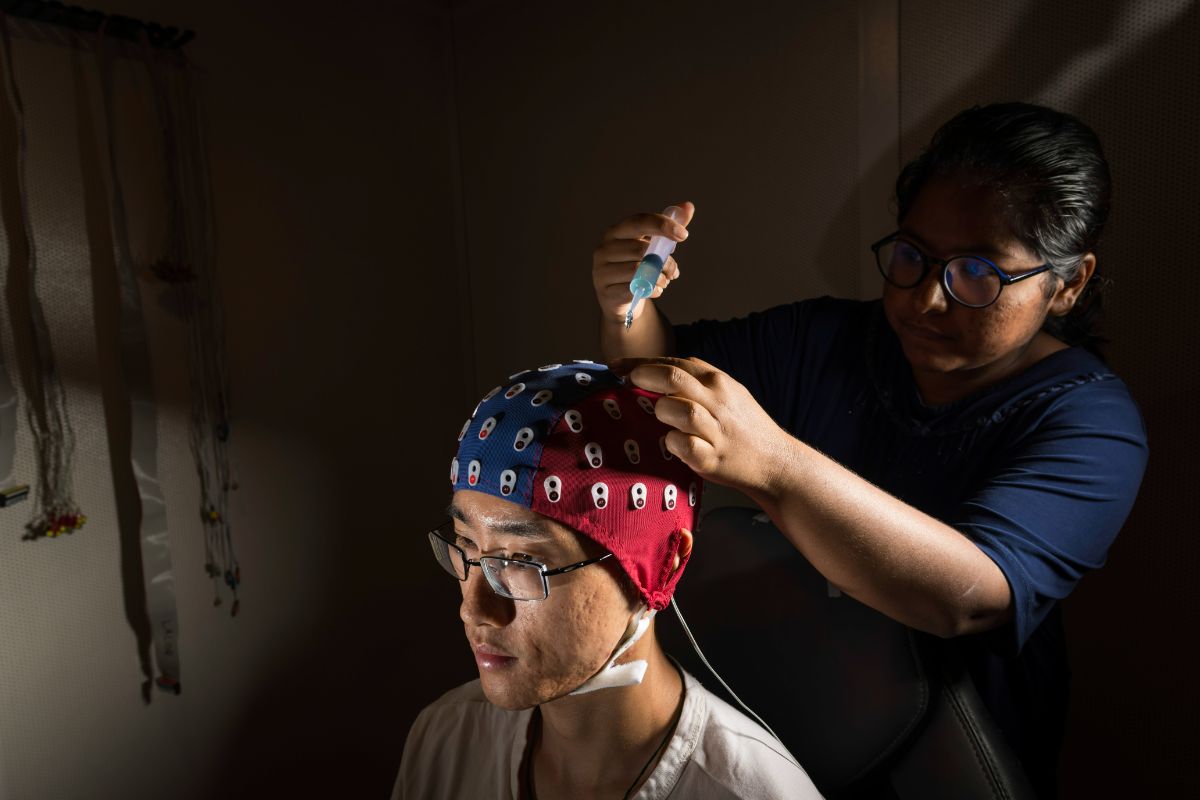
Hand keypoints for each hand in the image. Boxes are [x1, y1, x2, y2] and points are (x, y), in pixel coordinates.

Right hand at [592, 203, 693, 324]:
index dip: (662, 225)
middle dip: (665, 261)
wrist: (618, 297)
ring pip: (638, 270)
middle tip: (674, 271)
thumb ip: (668, 227)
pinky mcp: (606, 292)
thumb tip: (688, 206)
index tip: (683, 235)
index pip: (639, 222)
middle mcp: (604, 249)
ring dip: (659, 277)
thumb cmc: (635, 266)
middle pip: (640, 249)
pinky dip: (652, 290)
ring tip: (664, 281)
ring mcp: (602, 271)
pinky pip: (634, 289)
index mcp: (616, 232)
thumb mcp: (651, 246)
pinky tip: (656, 290)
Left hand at [613, 356, 791, 496]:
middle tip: (628, 381)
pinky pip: (681, 444)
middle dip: (643, 375)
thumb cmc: (744, 427)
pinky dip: (671, 442)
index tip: (619, 366)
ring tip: (663, 417)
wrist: (774, 462)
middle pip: (673, 378)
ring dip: (661, 410)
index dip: (642, 362)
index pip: (675, 362)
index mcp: (718, 382)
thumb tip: (659, 369)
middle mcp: (717, 402)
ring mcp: (714, 430)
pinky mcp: (710, 458)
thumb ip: (698, 380)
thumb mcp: (729, 392)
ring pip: (676, 409)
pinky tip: (673, 442)